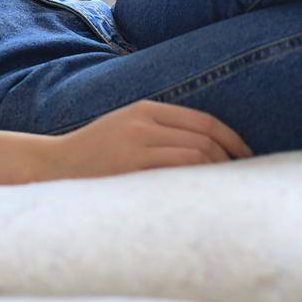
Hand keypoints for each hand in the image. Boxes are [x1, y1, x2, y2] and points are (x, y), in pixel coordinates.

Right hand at [36, 99, 252, 181]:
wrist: (54, 166)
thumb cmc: (95, 152)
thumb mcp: (126, 127)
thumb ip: (159, 129)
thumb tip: (208, 146)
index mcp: (145, 109)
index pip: (203, 120)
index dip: (232, 139)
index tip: (246, 155)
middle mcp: (142, 122)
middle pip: (204, 138)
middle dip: (229, 159)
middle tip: (239, 177)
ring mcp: (136, 143)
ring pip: (195, 154)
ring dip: (216, 172)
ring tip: (223, 188)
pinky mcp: (130, 166)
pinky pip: (176, 171)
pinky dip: (196, 180)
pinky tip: (202, 193)